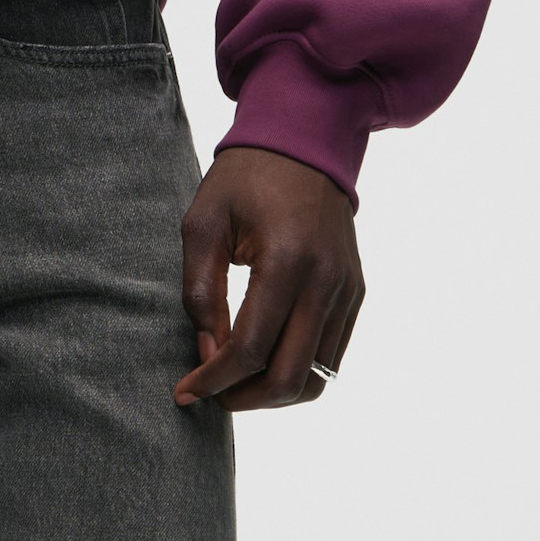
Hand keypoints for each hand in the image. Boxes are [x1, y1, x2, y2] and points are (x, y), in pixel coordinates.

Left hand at [174, 147, 363, 410]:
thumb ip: (201, 291)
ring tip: (235, 382)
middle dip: (243, 398)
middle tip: (210, 394)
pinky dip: (298, 371)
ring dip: (273, 394)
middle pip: (288, 377)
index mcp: (286, 260)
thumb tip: (208, 355)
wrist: (303, 142)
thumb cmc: (244, 179)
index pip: (251, 348)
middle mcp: (326, 282)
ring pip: (317, 377)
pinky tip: (264, 360)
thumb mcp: (204, 223)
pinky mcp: (355, 292)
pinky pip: (331, 356)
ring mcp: (347, 290)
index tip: (184, 392)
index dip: (214, 379)